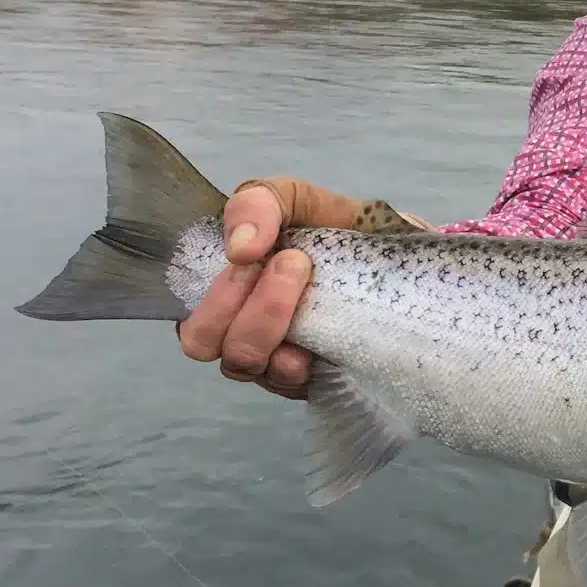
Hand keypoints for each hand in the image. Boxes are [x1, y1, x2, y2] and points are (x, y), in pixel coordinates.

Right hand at [175, 176, 362, 399]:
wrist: (406, 261)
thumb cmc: (343, 230)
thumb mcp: (300, 199)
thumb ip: (261, 203)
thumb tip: (239, 249)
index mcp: (225, 282)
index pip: (181, 299)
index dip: (208, 288)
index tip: (252, 254)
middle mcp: (237, 324)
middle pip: (200, 340)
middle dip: (241, 301)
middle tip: (295, 263)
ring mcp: (269, 357)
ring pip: (239, 362)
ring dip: (269, 325)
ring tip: (313, 293)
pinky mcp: (305, 383)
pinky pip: (281, 387)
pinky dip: (293, 366)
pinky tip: (315, 349)